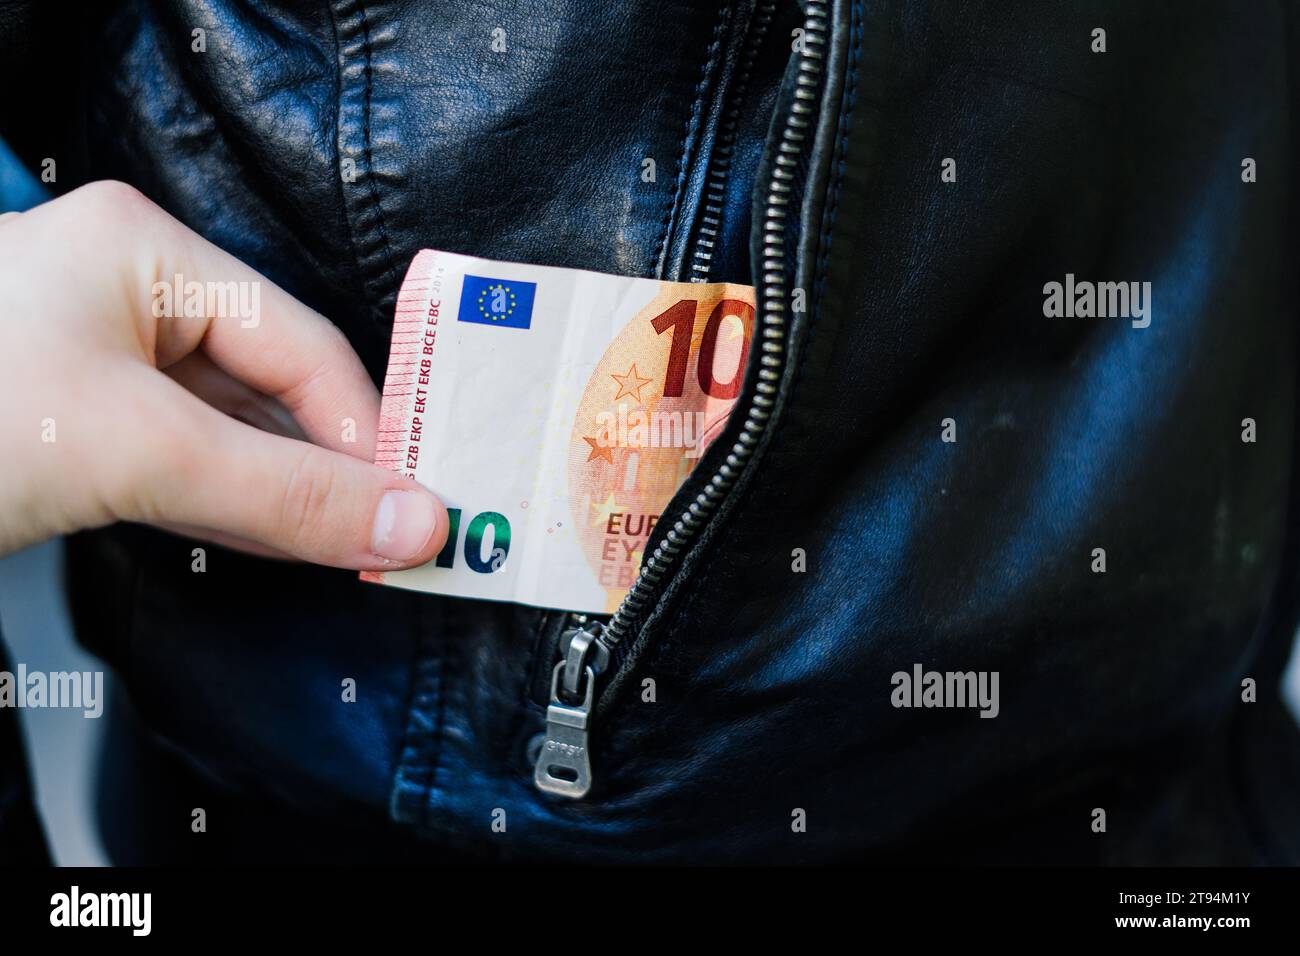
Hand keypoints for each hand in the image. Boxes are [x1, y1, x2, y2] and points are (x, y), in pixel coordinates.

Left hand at [0, 181, 447, 567]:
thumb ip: (285, 493)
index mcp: (148, 252)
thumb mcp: (136, 450)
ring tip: (351, 547)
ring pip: (229, 429)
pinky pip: (184, 461)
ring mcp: (98, 360)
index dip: (364, 428)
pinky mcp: (76, 424)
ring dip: (288, 492)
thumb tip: (409, 524)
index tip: (413, 503)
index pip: (300, 344)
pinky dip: (234, 505)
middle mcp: (128, 293)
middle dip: (331, 464)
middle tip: (395, 531)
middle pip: (270, 384)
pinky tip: (281, 541)